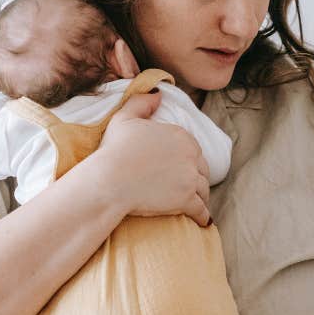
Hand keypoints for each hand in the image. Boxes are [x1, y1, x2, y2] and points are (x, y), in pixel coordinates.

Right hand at [90, 90, 211, 225]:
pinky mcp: (187, 199)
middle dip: (197, 178)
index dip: (188, 161)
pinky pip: (202, 210)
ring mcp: (190, 178)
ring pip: (204, 190)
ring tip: (197, 204)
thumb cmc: (114, 150)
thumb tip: (158, 93)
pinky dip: (203, 216)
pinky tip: (203, 221)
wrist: (109, 180)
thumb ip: (142, 102)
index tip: (182, 169)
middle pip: (202, 169)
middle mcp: (191, 155)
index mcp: (180, 135)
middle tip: (191, 189)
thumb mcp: (124, 118)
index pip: (193, 150)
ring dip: (201, 197)